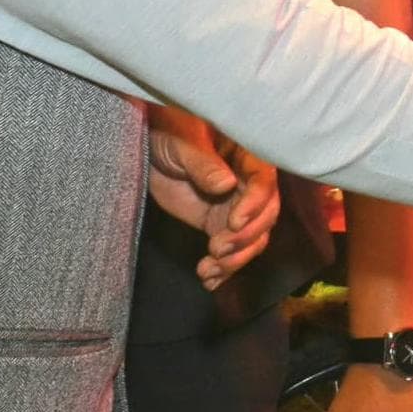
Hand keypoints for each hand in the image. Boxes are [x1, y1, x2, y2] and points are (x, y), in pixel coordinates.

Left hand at [146, 109, 282, 286]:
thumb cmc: (168, 131)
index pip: (264, 183)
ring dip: (236, 259)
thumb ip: (203, 163)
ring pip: (252, 238)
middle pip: (265, 216)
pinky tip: (209, 280)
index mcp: (247, 155)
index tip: (234, 222)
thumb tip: (226, 184)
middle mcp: (249, 184)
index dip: (255, 204)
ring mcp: (236, 206)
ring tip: (209, 269)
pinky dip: (224, 268)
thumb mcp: (182, 142)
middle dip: (245, 238)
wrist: (147, 147)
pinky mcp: (218, 223)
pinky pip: (231, 249)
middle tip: (217, 248)